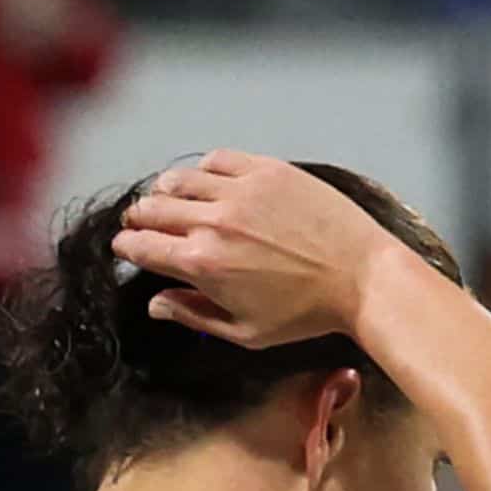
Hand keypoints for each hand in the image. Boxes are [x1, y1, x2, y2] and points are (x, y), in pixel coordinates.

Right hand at [113, 151, 404, 346]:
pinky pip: (218, 159)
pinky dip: (205, 169)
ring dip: (165, 190)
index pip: (139, 246)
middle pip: (151, 209)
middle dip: (140, 218)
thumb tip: (156, 303)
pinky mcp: (268, 170)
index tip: (128, 247)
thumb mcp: (247, 331)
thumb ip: (194, 315)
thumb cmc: (309, 313)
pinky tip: (208, 181)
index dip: (126, 246)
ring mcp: (241, 191)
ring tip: (169, 198)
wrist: (364, 278)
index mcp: (201, 263)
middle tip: (143, 223)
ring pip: (178, 179)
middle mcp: (213, 222)